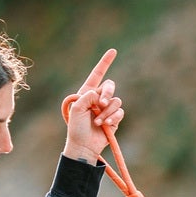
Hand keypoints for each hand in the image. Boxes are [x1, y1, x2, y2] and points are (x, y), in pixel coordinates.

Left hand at [64, 48, 123, 162]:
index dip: (105, 62)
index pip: (97, 74)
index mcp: (87, 93)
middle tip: (100, 103)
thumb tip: (101, 94)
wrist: (83, 146)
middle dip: (107, 93)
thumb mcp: (77, 108)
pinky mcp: (114, 118)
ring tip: (98, 122)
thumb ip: (88, 96)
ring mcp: (107, 108)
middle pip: (110, 86)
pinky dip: (113, 117)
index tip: (113, 51)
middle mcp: (98, 98)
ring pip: (115, 101)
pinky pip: (119, 111)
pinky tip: (105, 125)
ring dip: (106, 111)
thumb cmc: (76, 128)